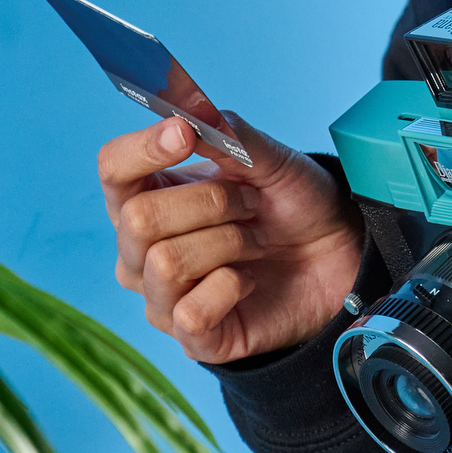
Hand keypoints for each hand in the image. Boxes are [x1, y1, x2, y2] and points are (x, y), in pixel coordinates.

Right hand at [98, 113, 361, 363]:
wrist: (338, 252)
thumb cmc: (292, 205)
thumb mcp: (270, 158)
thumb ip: (228, 134)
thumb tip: (188, 116)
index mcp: (147, 195)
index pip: (113, 168)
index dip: (142, 149)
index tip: (185, 133)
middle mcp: (139, 248)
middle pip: (139, 219)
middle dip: (210, 202)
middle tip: (251, 204)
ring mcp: (161, 295)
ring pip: (165, 263)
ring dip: (228, 242)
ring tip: (255, 241)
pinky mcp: (192, 336)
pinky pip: (189, 313)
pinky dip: (230, 288)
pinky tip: (249, 280)